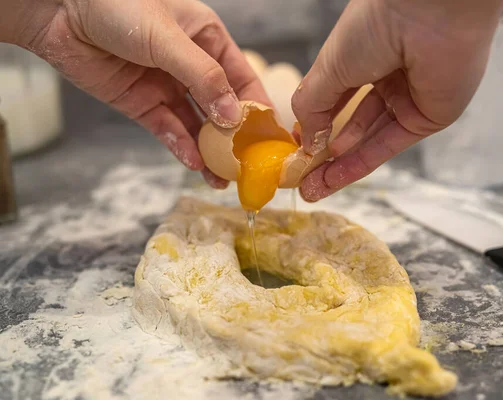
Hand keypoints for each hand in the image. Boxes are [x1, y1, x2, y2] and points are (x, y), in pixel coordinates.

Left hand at [1, 0, 269, 187]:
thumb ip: (204, 78)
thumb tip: (234, 117)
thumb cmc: (118, 6)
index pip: (242, 78)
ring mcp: (166, 86)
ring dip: (209, 151)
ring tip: (222, 178)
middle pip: (221, 107)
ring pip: (196, 124)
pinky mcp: (142, 104)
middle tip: (246, 166)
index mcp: (207, 39)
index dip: (257, 107)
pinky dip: (181, 147)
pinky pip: (168, 129)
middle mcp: (191, 65)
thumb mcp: (169, 39)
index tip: (269, 137)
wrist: (58, 11)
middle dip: (234, 137)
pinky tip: (194, 164)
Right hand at [292, 0, 502, 200]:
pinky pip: (389, 145)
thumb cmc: (375, 25)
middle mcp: (385, 78)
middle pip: (352, 124)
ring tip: (313, 187)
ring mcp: (408, 99)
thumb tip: (305, 141)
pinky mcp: (428, 117)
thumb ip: (312, 107)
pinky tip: (336, 178)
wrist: (429, 12)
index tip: (295, 149)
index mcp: (361, 56)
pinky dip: (361, 163)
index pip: (334, 99)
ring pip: (368, 139)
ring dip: (340, 166)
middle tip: (302, 179)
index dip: (314, 124)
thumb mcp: (329, 67)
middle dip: (325, 154)